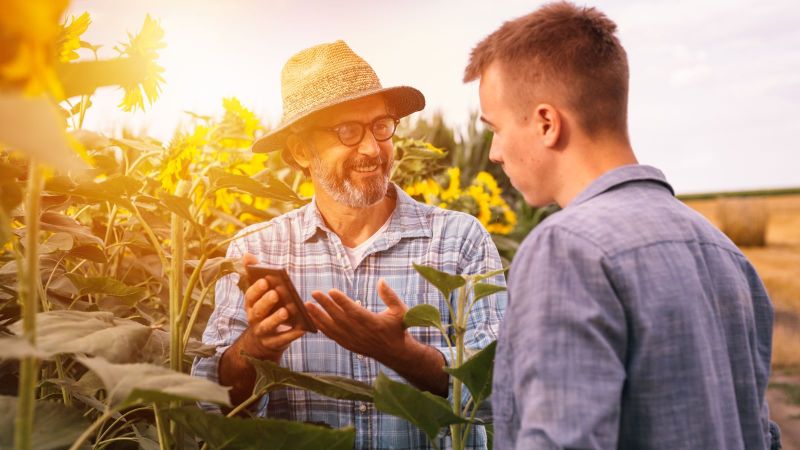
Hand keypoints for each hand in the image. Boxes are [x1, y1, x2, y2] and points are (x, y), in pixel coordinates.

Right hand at [240, 253, 304, 361]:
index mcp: (251, 305)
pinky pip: (281, 340)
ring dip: (276, 319)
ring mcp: (262, 333)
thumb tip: (247, 254)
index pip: (250, 297)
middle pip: (258, 311)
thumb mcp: (259, 294)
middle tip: (276, 294)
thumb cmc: (264, 309)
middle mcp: (253, 319)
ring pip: (267, 326)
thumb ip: (254, 274)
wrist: (261, 341)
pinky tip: (302, 328)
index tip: (265, 281)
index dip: (256, 289)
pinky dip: (291, 335)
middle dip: (266, 302)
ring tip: (287, 311)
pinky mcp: (273, 344)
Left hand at [306, 278, 420, 363]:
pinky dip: (322, 327)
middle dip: (326, 305)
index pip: (354, 311)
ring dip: (319, 316)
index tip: (331, 291)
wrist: (395, 353)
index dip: (342, 301)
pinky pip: (332, 336)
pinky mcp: (349, 345)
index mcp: (373, 323)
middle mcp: (361, 333)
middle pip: (340, 318)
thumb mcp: (400, 311)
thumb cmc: (398, 329)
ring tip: (307, 306)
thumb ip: (390, 296)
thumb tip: (381, 280)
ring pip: (333, 328)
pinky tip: (313, 319)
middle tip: (314, 293)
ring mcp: (354, 340)